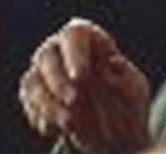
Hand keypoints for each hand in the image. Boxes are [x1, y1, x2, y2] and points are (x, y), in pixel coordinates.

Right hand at [20, 18, 152, 153]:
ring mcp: (43, 72)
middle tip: (73, 100)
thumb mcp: (135, 91)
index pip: (75, 34)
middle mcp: (60, 49)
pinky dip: (43, 118)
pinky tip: (60, 129)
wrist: (112, 132)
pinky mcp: (33, 95)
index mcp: (89, 39)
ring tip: (69, 123)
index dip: (75, 53)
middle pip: (47, 55)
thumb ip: (126, 79)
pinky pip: (30, 104)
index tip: (81, 75)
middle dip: (58, 80)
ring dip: (49, 104)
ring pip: (33, 82)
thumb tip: (110, 67)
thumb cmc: (125, 101)